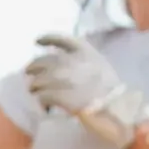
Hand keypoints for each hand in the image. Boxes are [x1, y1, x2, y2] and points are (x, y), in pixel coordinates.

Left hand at [24, 33, 148, 148]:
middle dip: (33, 66)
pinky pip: (43, 96)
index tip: (36, 41)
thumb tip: (66, 66)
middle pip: (44, 61)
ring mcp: (67, 79)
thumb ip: (85, 63)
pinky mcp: (63, 97)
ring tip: (34, 92)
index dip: (47, 38)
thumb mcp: (102, 68)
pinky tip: (43, 105)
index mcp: (87, 53)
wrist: (120, 110)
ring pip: (40, 80)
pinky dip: (41, 101)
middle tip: (28, 73)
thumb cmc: (114, 92)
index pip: (62, 40)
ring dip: (34, 86)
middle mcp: (75, 62)